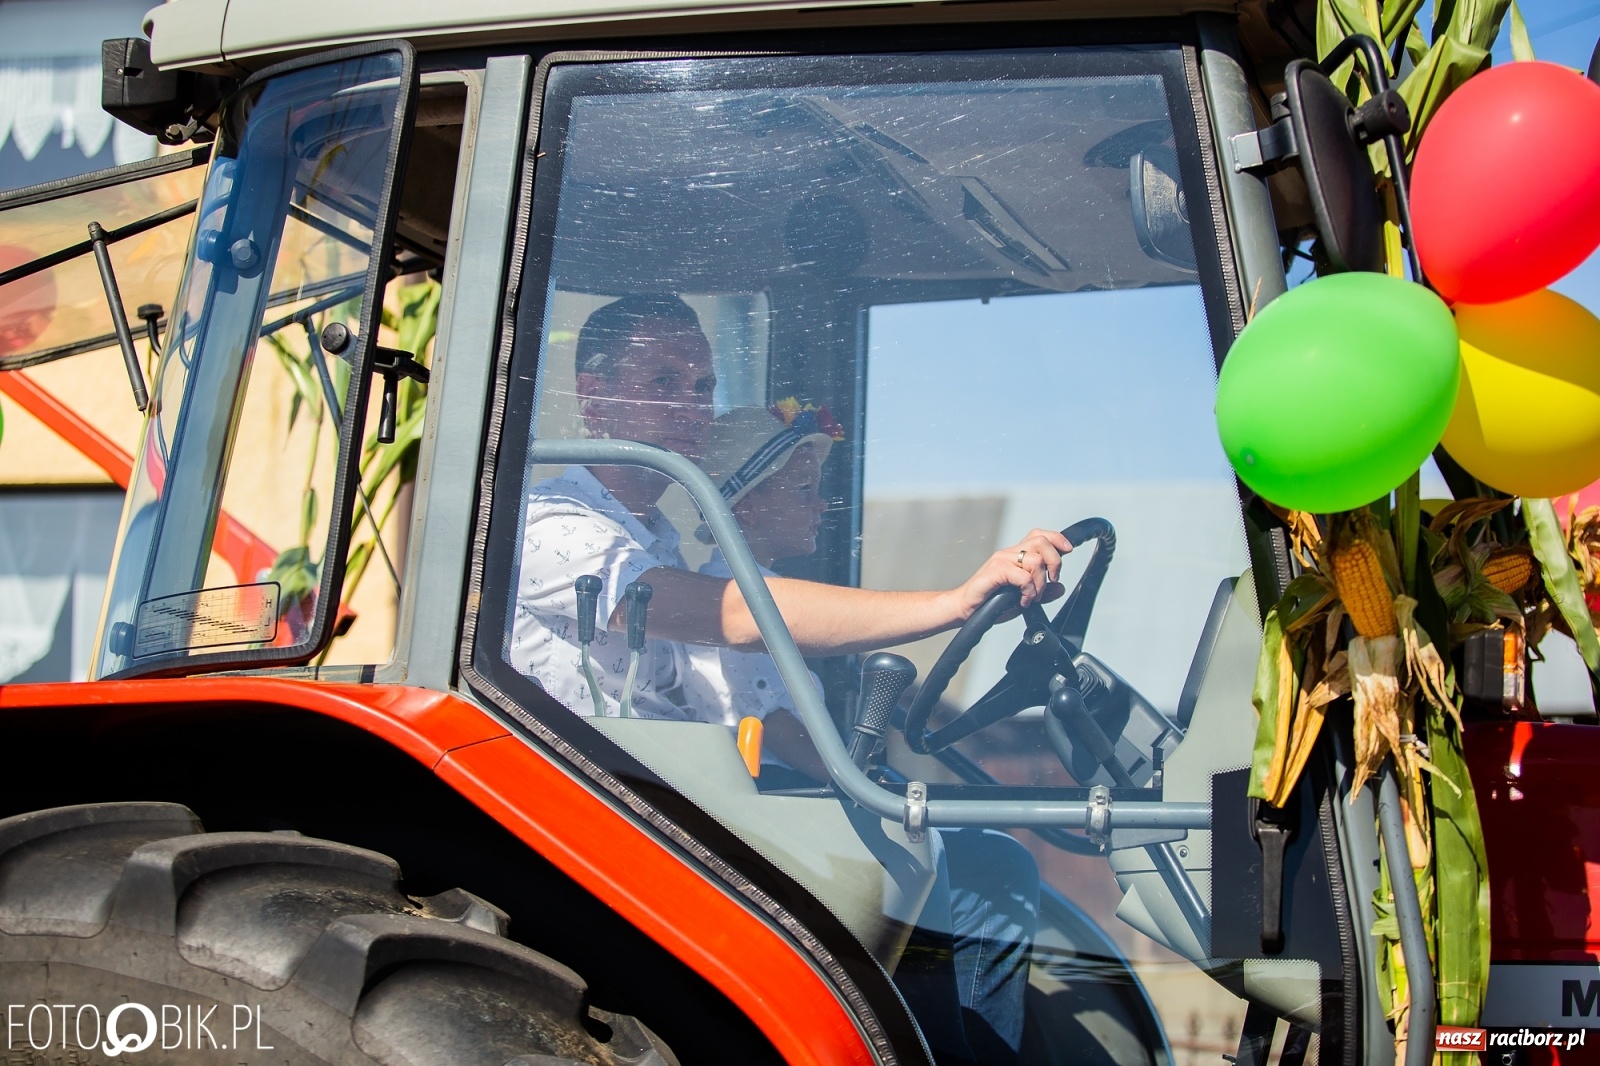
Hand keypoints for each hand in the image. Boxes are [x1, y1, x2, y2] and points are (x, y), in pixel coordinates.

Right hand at [952, 528, 1072, 619]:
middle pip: (1041, 541)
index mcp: (1016, 555)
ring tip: (1032, 597)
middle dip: (1055, 561)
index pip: (1040, 535)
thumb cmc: (990, 602)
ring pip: (1035, 560)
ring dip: (1040, 582)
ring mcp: (1001, 559)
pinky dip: (1028, 591)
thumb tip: (1059, 588)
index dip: (1057, 538)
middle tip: (1052, 580)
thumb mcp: (1023, 598)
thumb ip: (1042, 592)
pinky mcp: (995, 570)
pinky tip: (1022, 601)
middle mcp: (1009, 553)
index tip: (1068, 550)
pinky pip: (1023, 576)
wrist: (965, 608)